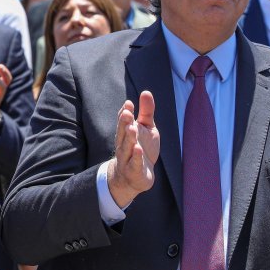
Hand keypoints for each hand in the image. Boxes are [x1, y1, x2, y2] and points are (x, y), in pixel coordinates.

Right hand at [105, 91, 157, 208]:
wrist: (136, 177)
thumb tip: (146, 92)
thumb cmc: (142, 149)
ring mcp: (128, 158)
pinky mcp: (134, 171)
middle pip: (123, 133)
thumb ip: (146, 112)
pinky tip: (138, 149)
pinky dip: (136, 157)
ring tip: (132, 128)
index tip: (129, 103)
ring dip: (128, 138)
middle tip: (127, 113)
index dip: (125, 113)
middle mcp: (124, 144)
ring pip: (126, 148)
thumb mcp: (147, 129)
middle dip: (124, 123)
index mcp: (126, 133)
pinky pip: (134, 164)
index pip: (124, 121)